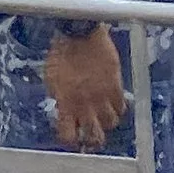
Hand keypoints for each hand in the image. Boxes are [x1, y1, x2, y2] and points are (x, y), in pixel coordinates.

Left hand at [46, 29, 127, 149]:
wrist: (79, 32)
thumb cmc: (60, 52)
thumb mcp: (51, 78)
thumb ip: (59, 97)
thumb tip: (64, 108)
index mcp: (66, 104)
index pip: (68, 136)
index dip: (70, 140)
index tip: (71, 137)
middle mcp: (85, 105)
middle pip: (94, 136)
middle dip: (93, 140)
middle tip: (92, 135)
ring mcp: (102, 97)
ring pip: (111, 124)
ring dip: (106, 122)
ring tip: (103, 116)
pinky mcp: (115, 86)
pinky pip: (122, 107)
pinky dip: (118, 108)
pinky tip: (112, 103)